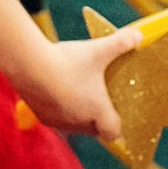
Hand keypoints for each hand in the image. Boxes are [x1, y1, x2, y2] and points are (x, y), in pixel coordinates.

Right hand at [22, 23, 141, 140]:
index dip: (117, 124)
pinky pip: (56, 120)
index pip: (113, 132)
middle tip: (99, 97)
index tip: (117, 111)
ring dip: (77, 114)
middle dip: (98, 118)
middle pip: (94, 129)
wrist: (29, 66)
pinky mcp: (41, 116)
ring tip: (77, 91)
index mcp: (97, 111)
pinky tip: (57, 90)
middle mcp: (78, 122)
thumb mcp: (98, 49)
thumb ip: (121, 42)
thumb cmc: (66, 61)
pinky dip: (59, 110)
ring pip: (74, 125)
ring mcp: (58, 121)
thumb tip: (138, 36)